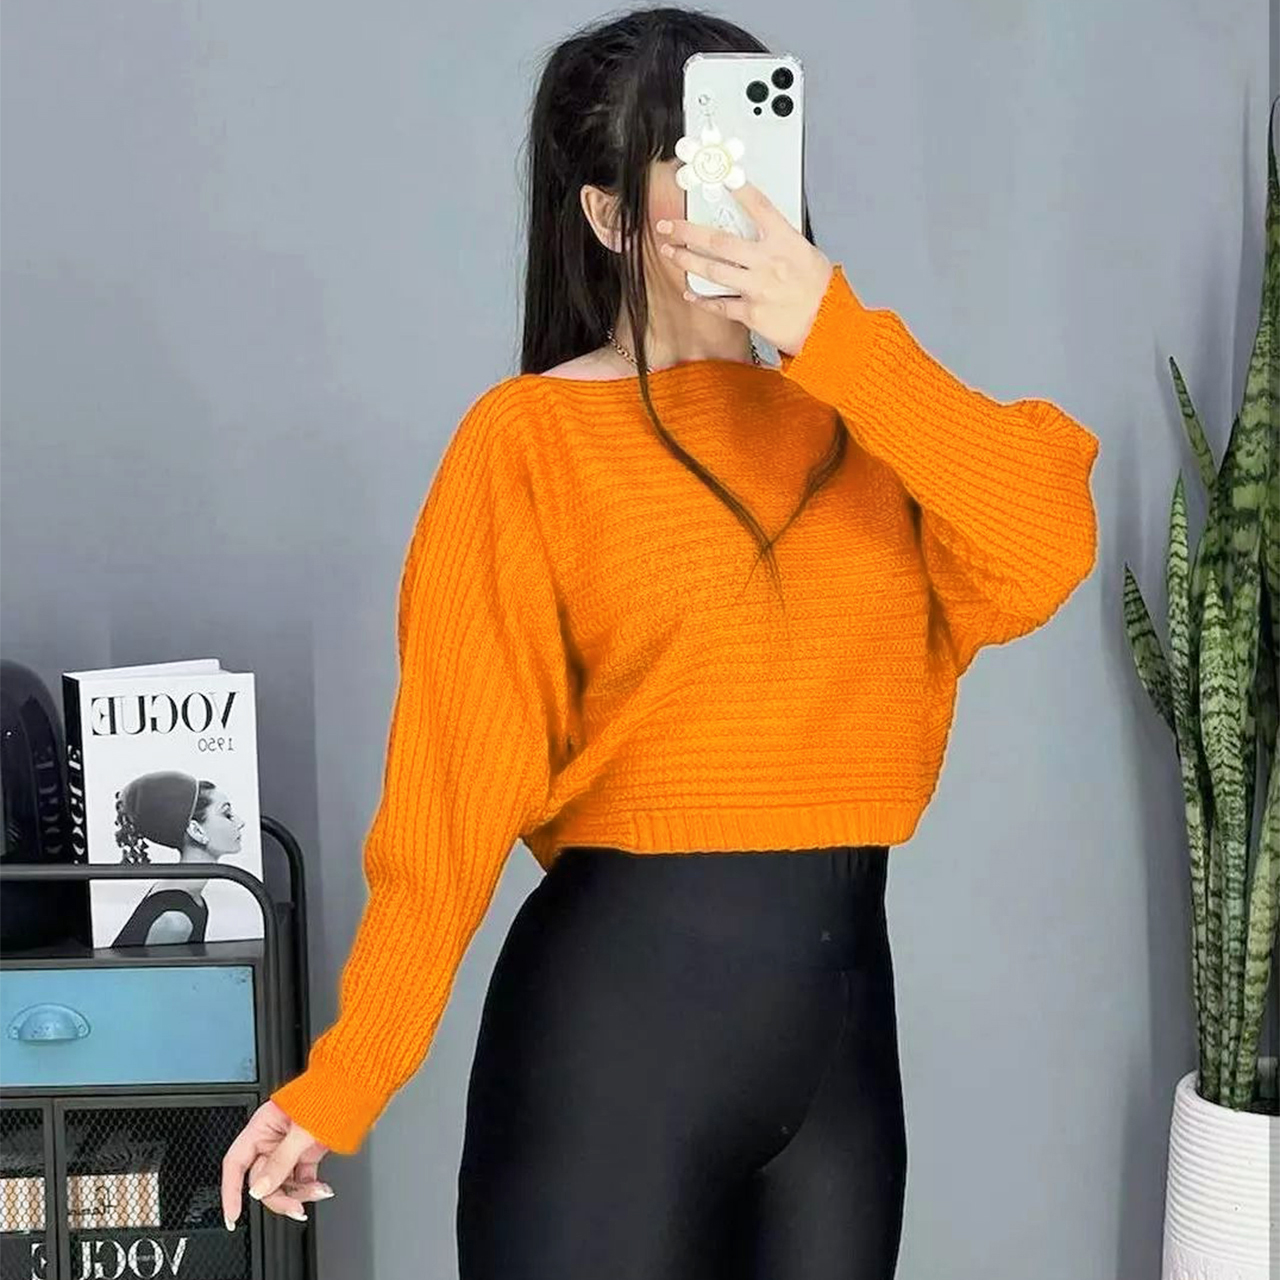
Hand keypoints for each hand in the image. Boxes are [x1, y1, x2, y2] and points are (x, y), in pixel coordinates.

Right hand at [221, 1099, 332, 1229]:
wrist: (356, 1086)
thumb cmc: (328, 1094)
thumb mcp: (301, 1130)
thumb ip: (280, 1161)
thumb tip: (259, 1189)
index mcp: (262, 1127)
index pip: (236, 1163)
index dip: (230, 1191)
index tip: (233, 1216)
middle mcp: (272, 1138)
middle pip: (261, 1180)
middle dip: (278, 1196)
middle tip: (296, 1207)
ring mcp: (290, 1147)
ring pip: (282, 1183)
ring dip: (298, 1194)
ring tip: (318, 1192)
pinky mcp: (307, 1153)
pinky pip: (301, 1179)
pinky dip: (310, 1188)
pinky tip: (322, 1189)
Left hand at [654, 180, 832, 356]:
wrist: (828, 325)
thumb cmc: (820, 290)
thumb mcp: (806, 253)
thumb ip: (780, 241)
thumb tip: (757, 229)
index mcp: (785, 242)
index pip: (759, 207)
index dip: (739, 190)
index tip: (719, 178)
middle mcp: (769, 263)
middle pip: (719, 241)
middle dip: (688, 231)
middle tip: (669, 225)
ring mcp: (758, 288)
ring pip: (713, 270)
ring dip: (687, 260)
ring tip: (671, 252)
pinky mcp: (752, 313)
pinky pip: (720, 304)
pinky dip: (702, 298)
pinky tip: (690, 292)